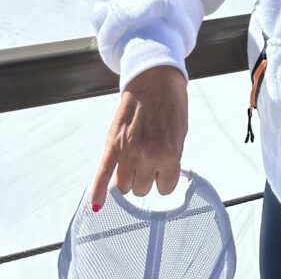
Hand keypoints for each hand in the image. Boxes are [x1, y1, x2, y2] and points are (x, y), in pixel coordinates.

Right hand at [91, 65, 187, 209]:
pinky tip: (96, 204)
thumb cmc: (171, 104)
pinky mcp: (112, 144)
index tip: (164, 168)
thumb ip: (171, 158)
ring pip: (124, 186)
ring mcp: (128, 151)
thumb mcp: (180, 133)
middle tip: (149, 158)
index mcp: (170, 154)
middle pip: (142, 189)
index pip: (165, 188)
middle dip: (146, 176)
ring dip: (129, 177)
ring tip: (134, 161)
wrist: (155, 79)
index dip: (164, 178)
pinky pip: (103, 173)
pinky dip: (98, 190)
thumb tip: (160, 178)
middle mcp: (148, 156)